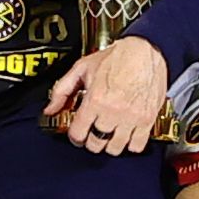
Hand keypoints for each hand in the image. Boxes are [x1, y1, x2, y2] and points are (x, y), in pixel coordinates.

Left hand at [46, 35, 170, 154]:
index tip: (78, 133)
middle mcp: (113, 111)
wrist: (145, 49)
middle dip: (91, 140)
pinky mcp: (147, 119)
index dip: (75, 136)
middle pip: (95, 144)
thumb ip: (62, 90)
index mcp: (95, 99)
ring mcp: (132, 117)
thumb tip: (50, 109)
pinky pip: (137, 146)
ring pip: (115, 148)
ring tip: (109, 133)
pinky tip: (126, 134)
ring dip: (110, 143)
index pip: (78, 134)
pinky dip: (130, 144)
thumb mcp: (82, 68)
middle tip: (93, 131)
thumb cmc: (116, 57)